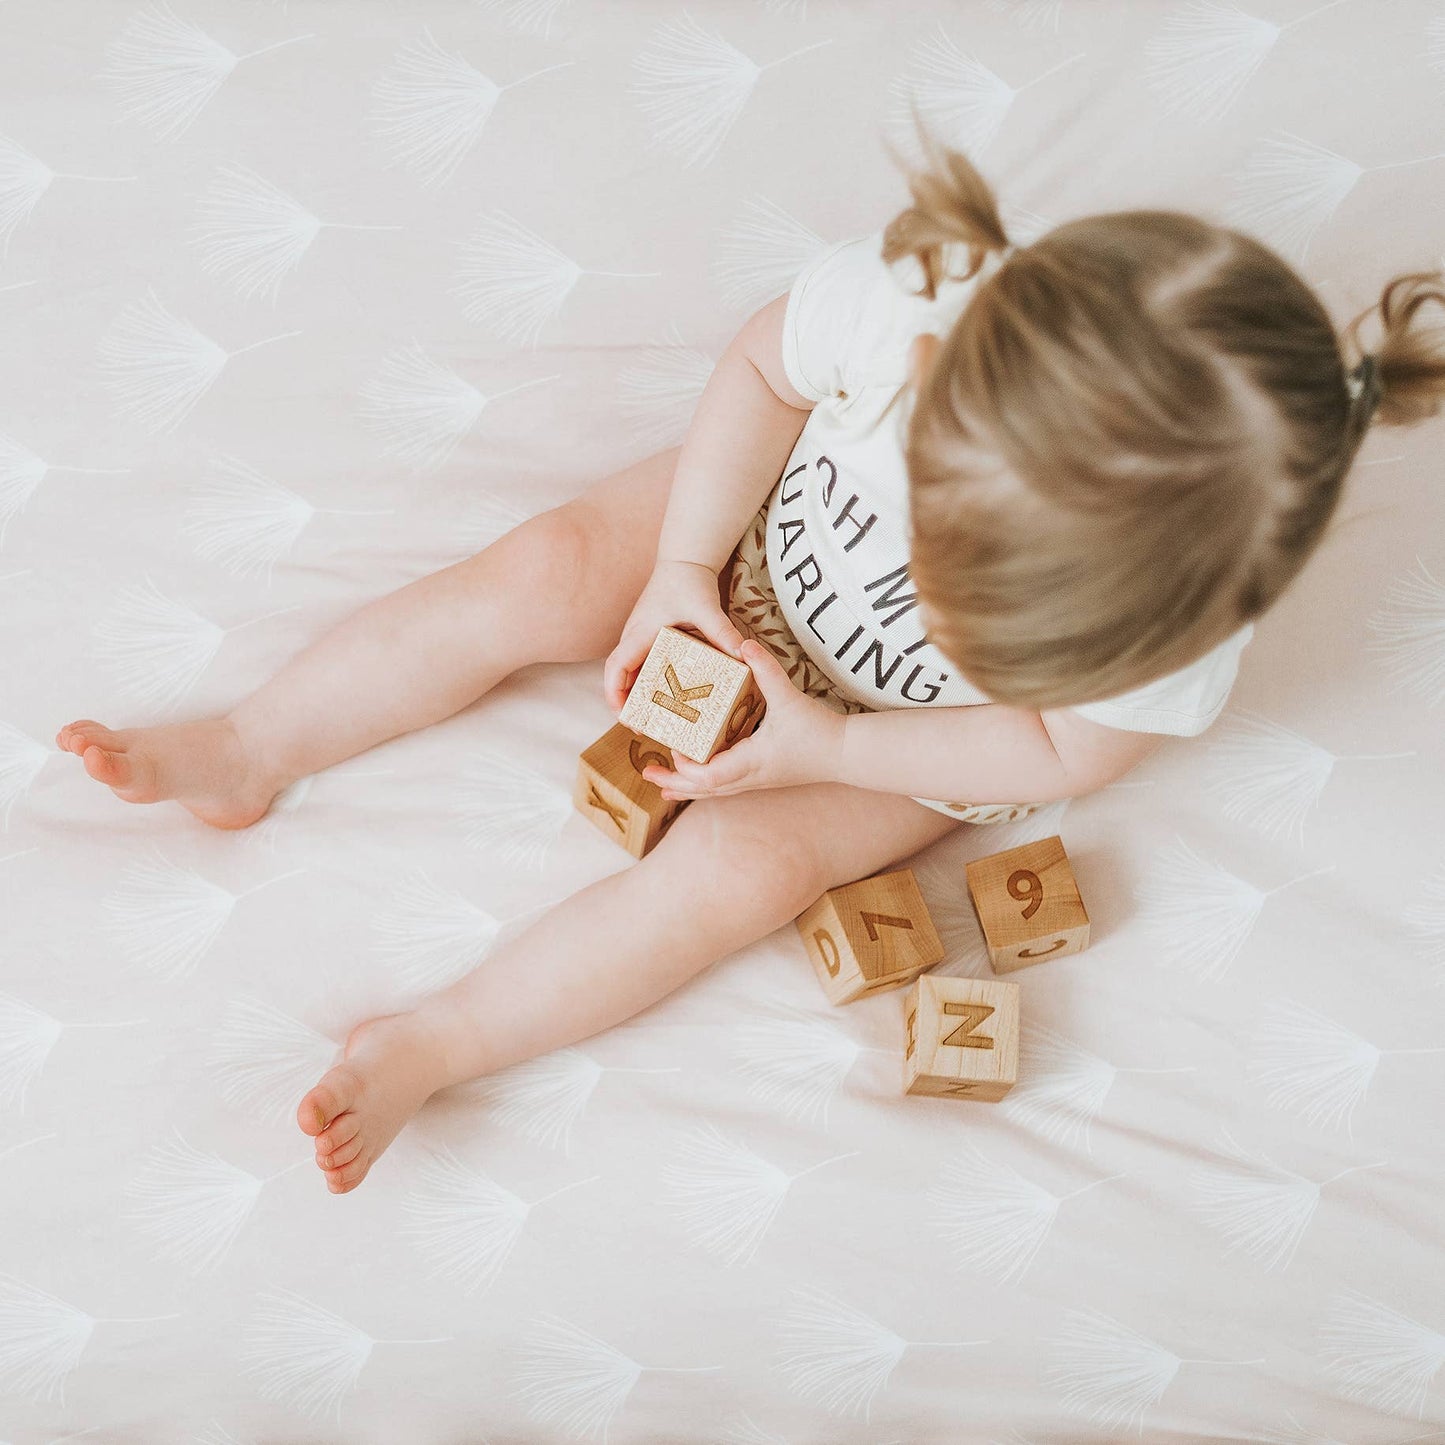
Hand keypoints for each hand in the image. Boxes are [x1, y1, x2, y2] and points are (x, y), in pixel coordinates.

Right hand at [604, 559, 746, 712]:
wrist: (684, 560)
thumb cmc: (688, 581)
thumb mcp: (706, 608)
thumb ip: (722, 632)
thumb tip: (743, 655)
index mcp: (640, 633)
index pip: (616, 667)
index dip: (614, 693)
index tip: (625, 715)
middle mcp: (634, 637)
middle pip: (620, 677)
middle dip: (626, 704)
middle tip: (644, 728)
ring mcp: (640, 638)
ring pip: (631, 673)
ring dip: (638, 696)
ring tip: (655, 720)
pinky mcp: (650, 638)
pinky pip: (644, 666)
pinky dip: (650, 683)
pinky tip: (668, 698)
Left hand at [641, 638, 845, 797]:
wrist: (847, 755)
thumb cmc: (820, 731)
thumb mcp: (790, 698)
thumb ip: (766, 670)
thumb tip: (744, 645)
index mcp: (752, 761)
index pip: (710, 776)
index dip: (687, 766)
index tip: (673, 746)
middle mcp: (749, 777)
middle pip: (703, 790)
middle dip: (674, 782)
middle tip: (647, 772)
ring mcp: (755, 781)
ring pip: (712, 792)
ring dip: (685, 787)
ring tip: (660, 783)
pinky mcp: (760, 778)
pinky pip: (724, 787)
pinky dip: (704, 785)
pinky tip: (693, 781)